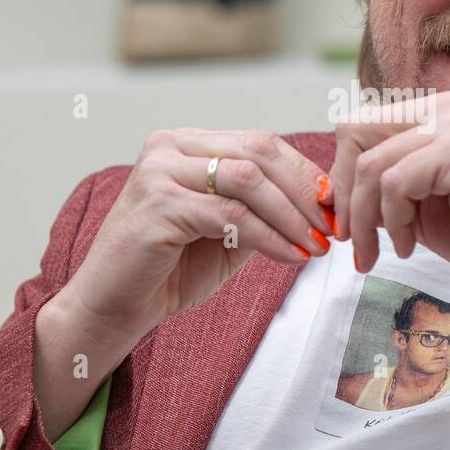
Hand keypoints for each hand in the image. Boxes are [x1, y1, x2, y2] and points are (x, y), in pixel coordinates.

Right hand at [60, 128, 333, 344]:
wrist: (114, 306)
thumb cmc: (170, 269)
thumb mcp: (228, 230)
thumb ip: (263, 207)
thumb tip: (322, 201)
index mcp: (187, 143)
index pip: (261, 142)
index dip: (305, 173)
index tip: (334, 206)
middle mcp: (170, 146)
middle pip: (260, 151)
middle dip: (305, 191)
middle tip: (332, 226)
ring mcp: (160, 171)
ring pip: (249, 180)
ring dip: (291, 215)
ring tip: (315, 245)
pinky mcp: (158, 204)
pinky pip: (230, 215)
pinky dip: (269, 237)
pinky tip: (291, 257)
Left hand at [326, 90, 449, 292]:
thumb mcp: (424, 204)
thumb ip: (387, 188)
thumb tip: (334, 193)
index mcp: (435, 113)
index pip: (360, 125)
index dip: (343, 175)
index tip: (346, 222)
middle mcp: (442, 107)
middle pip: (352, 131)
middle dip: (344, 191)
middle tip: (350, 239)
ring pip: (369, 164)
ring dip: (365, 218)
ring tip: (379, 253)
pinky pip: (394, 183)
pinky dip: (392, 222)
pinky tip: (409, 246)